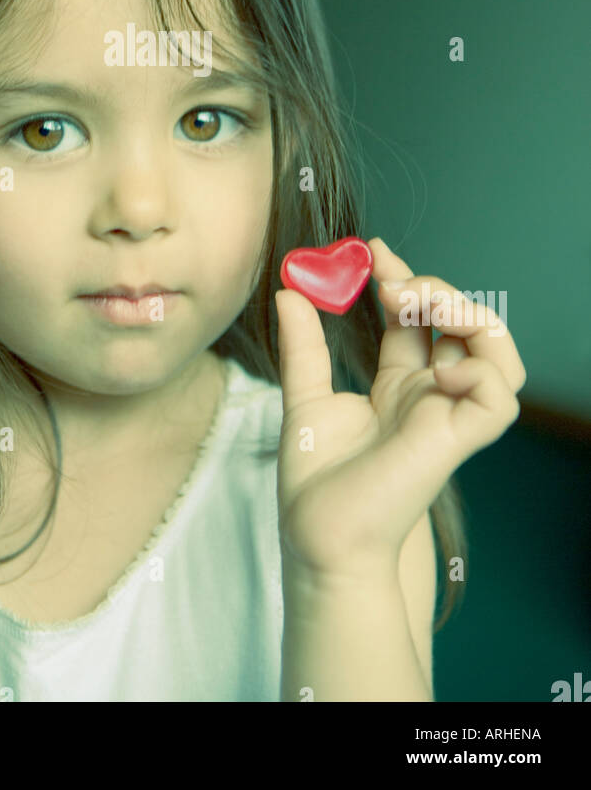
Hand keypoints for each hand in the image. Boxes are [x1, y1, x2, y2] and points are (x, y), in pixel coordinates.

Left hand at [276, 236, 525, 579]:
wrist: (320, 538)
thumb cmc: (316, 485)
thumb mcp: (305, 398)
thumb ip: (303, 346)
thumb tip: (290, 291)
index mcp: (398, 387)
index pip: (417, 320)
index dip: (404, 280)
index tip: (375, 251)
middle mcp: (429, 396)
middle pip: (459, 324)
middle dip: (433, 288)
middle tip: (392, 282)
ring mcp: (448, 415)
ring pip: (496, 352)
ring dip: (468, 315)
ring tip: (421, 304)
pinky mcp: (459, 439)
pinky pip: (500, 395)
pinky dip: (480, 369)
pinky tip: (438, 366)